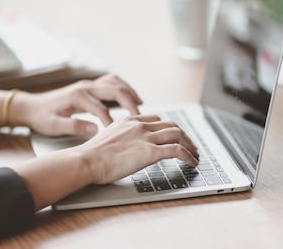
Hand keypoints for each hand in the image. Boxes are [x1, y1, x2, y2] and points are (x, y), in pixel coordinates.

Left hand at [11, 74, 142, 135]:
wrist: (32, 106)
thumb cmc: (42, 117)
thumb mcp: (54, 126)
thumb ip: (74, 126)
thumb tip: (94, 129)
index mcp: (77, 97)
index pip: (101, 109)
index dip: (111, 122)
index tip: (119, 135)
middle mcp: (85, 87)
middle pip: (115, 90)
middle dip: (129, 103)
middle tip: (140, 117)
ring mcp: (88, 84)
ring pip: (115, 82)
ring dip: (129, 92)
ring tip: (140, 104)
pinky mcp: (89, 86)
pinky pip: (111, 82)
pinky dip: (123, 88)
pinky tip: (130, 97)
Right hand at [74, 114, 198, 183]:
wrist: (87, 161)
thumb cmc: (91, 156)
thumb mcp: (106, 139)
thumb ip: (120, 138)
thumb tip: (124, 149)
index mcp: (129, 120)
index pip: (156, 120)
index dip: (168, 128)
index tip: (173, 136)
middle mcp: (140, 125)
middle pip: (171, 125)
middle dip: (184, 136)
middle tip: (190, 146)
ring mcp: (146, 137)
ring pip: (178, 135)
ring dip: (190, 145)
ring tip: (195, 155)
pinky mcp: (150, 152)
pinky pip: (177, 150)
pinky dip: (188, 156)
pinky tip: (192, 162)